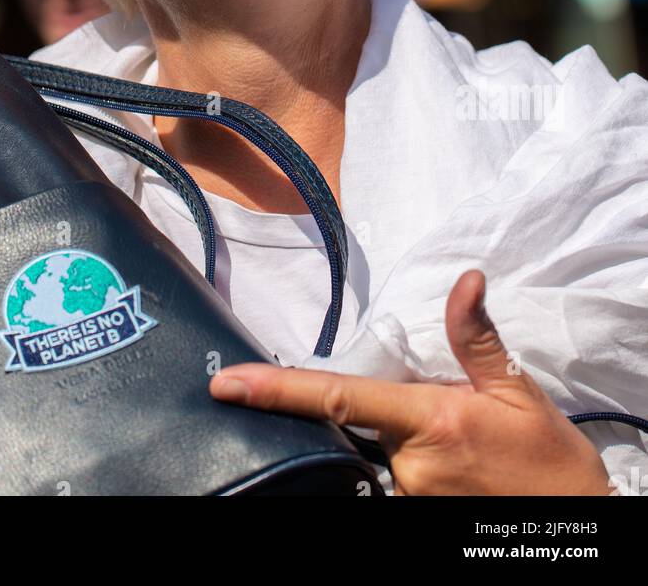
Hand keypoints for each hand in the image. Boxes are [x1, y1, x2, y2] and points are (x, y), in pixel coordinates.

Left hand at [210, 269, 610, 495]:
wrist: (574, 523)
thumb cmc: (547, 459)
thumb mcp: (518, 392)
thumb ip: (476, 339)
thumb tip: (465, 279)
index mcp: (428, 420)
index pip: (337, 398)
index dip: (277, 391)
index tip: (228, 385)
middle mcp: (408, 464)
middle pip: (353, 427)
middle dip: (369, 412)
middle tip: (429, 417)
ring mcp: (408, 499)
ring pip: (373, 457)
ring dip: (394, 443)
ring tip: (453, 448)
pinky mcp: (415, 518)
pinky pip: (389, 485)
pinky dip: (402, 468)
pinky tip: (446, 468)